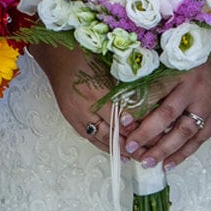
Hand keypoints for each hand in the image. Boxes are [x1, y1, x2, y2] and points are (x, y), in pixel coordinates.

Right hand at [33, 46, 162, 153]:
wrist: (55, 53)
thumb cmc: (83, 53)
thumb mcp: (109, 67)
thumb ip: (124, 90)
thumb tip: (140, 111)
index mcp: (95, 94)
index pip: (120, 120)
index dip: (137, 130)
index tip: (154, 137)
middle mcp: (83, 109)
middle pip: (110, 134)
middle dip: (129, 146)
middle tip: (147, 153)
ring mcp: (74, 115)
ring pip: (99, 139)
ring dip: (116, 149)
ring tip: (133, 157)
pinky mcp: (70, 117)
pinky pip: (88, 136)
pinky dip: (102, 144)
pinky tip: (113, 149)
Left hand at [125, 42, 210, 170]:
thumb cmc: (203, 51)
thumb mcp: (178, 55)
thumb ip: (158, 71)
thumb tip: (129, 93)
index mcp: (181, 69)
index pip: (155, 91)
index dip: (137, 106)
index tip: (121, 119)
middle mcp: (194, 89)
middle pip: (167, 115)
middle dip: (147, 133)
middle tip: (130, 147)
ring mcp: (208, 105)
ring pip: (184, 132)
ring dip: (164, 150)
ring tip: (147, 162)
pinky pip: (199, 139)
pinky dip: (184, 153)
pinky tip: (169, 164)